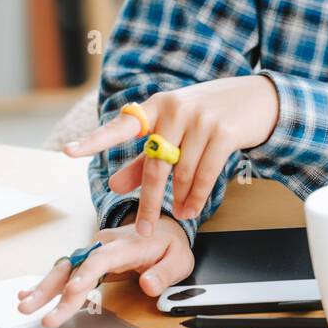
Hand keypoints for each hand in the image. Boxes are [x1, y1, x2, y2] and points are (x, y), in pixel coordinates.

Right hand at [16, 212, 193, 327]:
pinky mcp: (88, 259)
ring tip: (25, 305)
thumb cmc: (170, 246)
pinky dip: (47, 284)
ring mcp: (94, 250)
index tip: (73, 291)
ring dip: (44, 288)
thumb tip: (147, 285)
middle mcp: (105, 244)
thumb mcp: (179, 260)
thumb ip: (164, 273)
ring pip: (65, 268)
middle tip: (34, 308)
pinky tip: (28, 294)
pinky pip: (65, 271)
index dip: (86, 275)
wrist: (164, 228)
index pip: (103, 259)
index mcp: (128, 244)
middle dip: (54, 288)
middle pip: (76, 265)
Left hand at [63, 74, 279, 235]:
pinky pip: (204, 174)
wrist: (259, 99)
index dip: (94, 140)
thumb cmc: (210, 114)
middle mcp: (175, 109)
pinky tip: (192, 208)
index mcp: (157, 106)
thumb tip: (114, 185)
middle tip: (142, 229)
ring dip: (179, 200)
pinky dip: (197, 196)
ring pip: (181, 172)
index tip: (68, 152)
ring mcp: (201, 119)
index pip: (121, 126)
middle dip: (149, 201)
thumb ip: (144, 158)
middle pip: (154, 164)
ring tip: (180, 215)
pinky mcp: (224, 132)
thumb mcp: (176, 130)